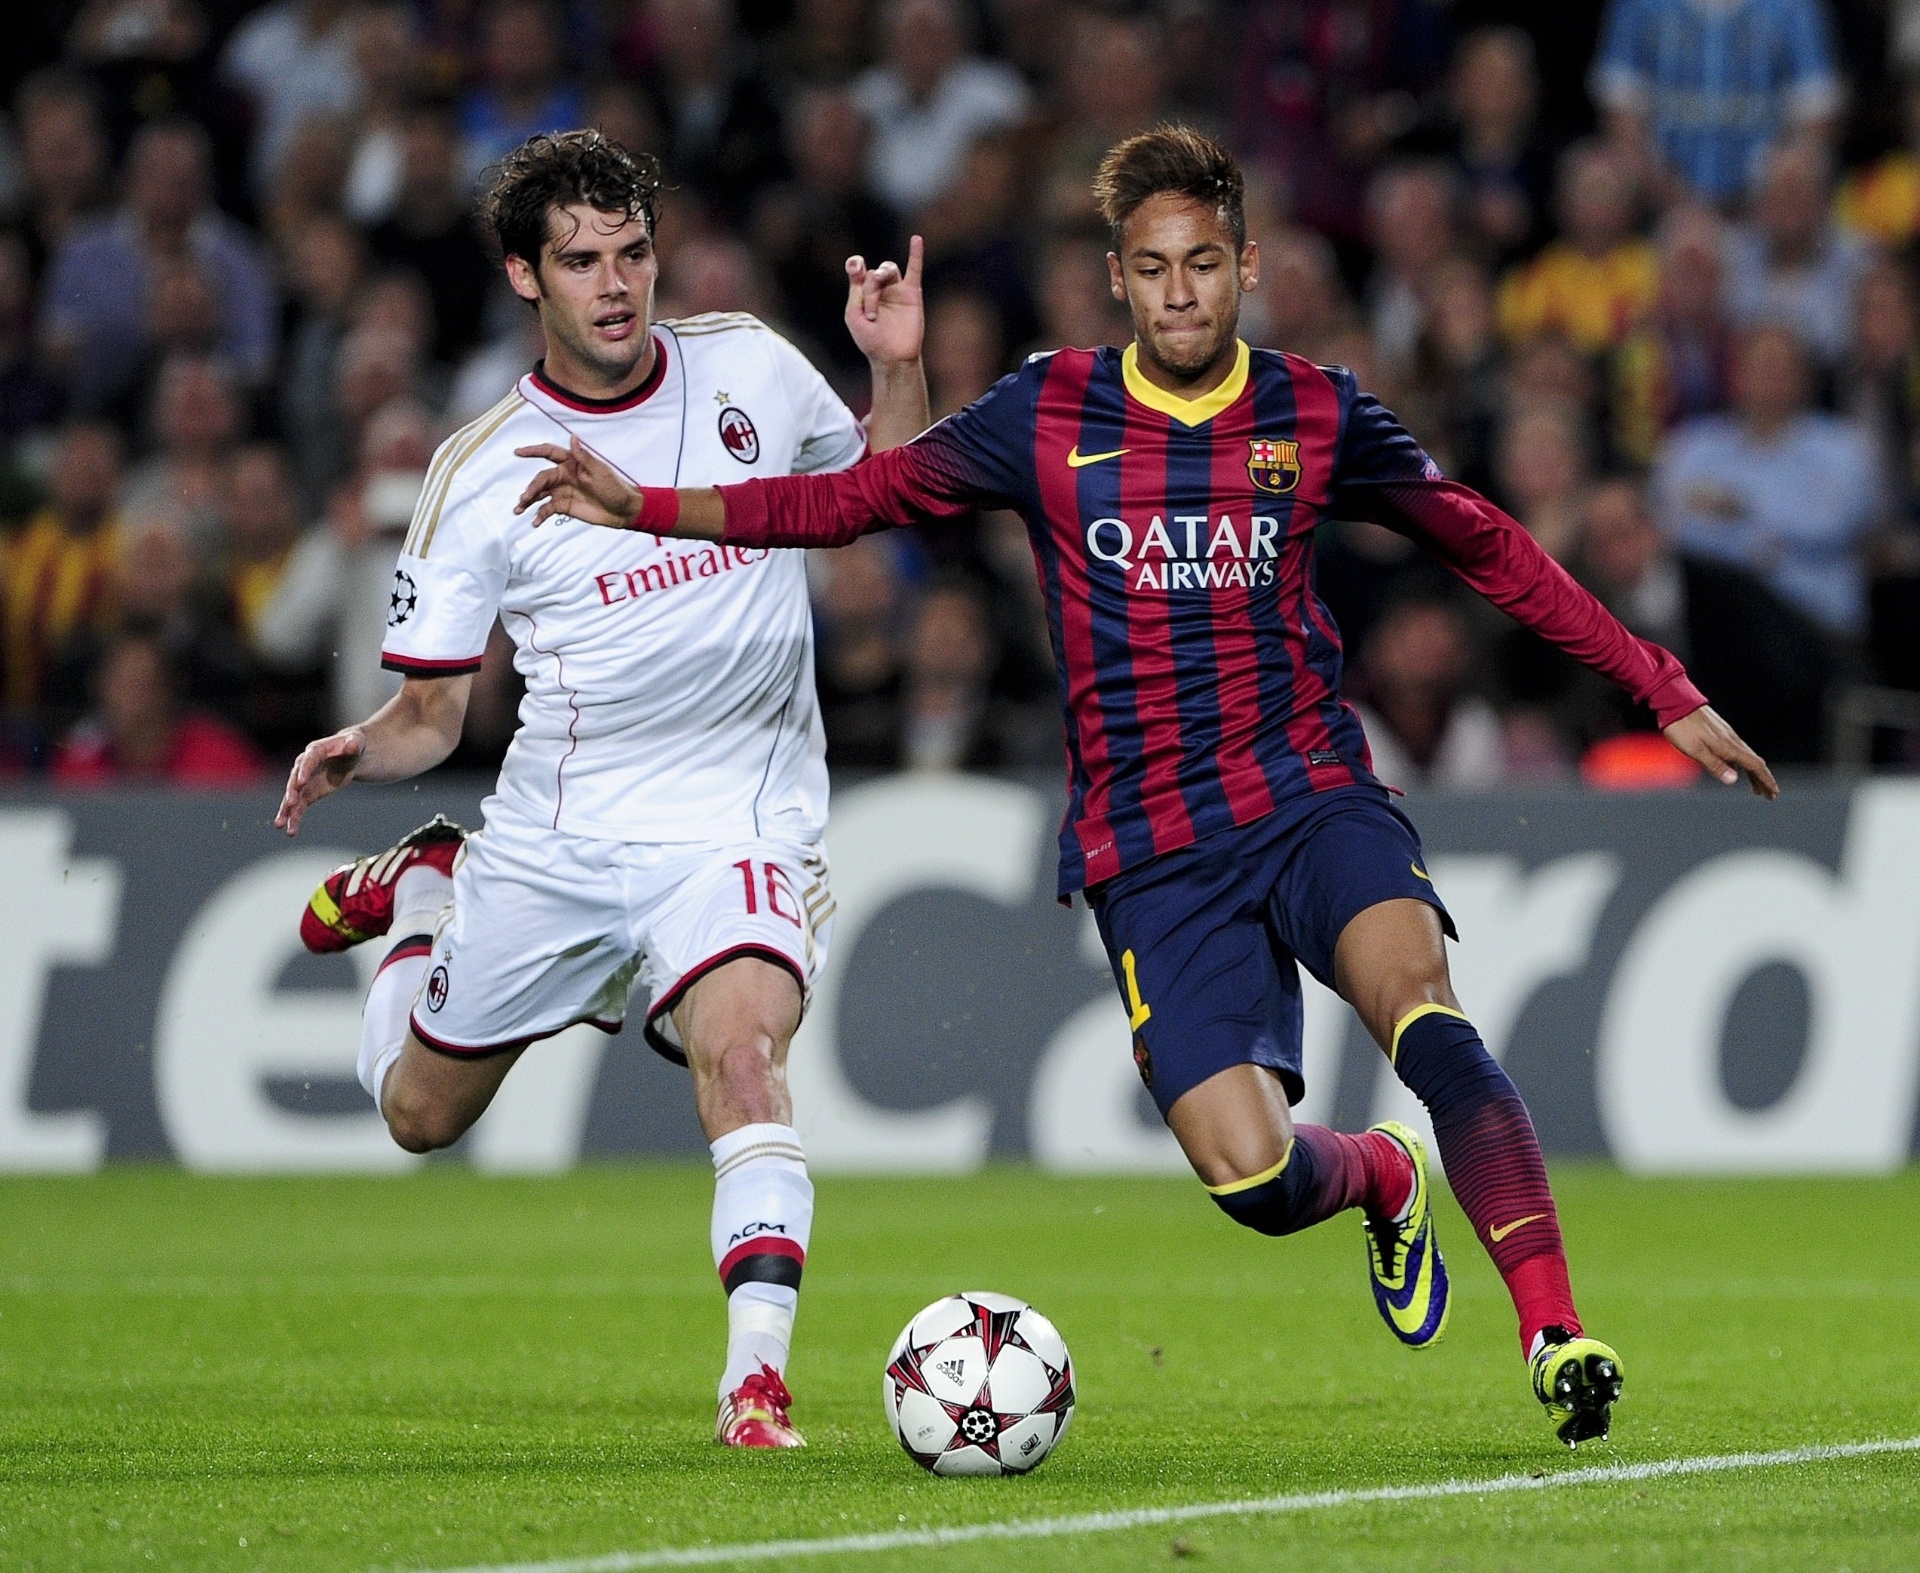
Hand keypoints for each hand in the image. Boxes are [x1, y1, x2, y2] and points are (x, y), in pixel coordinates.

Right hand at [276, 727, 366, 834]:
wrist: (349, 755)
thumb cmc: (353, 744)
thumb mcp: (357, 742)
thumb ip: (354, 744)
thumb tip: (352, 745)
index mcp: (315, 751)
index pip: (307, 761)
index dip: (304, 771)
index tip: (301, 782)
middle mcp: (304, 766)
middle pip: (295, 780)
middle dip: (292, 792)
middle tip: (290, 803)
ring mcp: (305, 781)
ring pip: (293, 797)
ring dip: (287, 810)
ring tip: (280, 825)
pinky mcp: (309, 793)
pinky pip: (299, 807)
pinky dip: (295, 818)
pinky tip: (290, 830)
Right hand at [512, 436, 642, 529]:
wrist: (623, 511)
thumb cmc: (614, 488)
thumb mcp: (600, 472)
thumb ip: (583, 457)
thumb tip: (573, 437)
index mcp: (571, 463)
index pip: (549, 453)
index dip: (533, 451)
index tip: (518, 452)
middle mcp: (564, 476)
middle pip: (541, 478)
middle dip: (531, 487)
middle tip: (525, 497)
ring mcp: (562, 491)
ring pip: (540, 494)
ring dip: (528, 501)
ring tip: (519, 510)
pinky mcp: (564, 506)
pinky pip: (547, 509)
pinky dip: (540, 515)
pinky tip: (535, 522)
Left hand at [844, 235, 923, 367]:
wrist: (892, 357)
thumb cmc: (870, 340)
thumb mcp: (854, 316)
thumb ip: (855, 292)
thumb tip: (861, 268)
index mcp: (863, 293)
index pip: (858, 271)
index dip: (855, 266)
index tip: (855, 269)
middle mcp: (880, 288)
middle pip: (872, 273)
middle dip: (870, 290)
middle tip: (871, 315)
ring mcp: (896, 290)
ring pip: (889, 268)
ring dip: (883, 276)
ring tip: (881, 294)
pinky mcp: (912, 294)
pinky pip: (915, 270)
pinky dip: (916, 254)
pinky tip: (916, 239)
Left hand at [1663, 705, 1779, 798]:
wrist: (1675, 700)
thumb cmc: (1682, 727)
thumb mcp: (1695, 750)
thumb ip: (1715, 765)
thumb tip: (1734, 780)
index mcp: (1729, 746)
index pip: (1755, 765)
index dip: (1766, 780)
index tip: (1774, 793)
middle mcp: (1732, 740)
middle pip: (1753, 762)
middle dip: (1762, 779)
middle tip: (1768, 795)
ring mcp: (1726, 735)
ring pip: (1745, 757)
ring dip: (1752, 773)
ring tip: (1755, 787)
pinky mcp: (1719, 732)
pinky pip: (1736, 751)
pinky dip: (1740, 764)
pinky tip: (1734, 768)